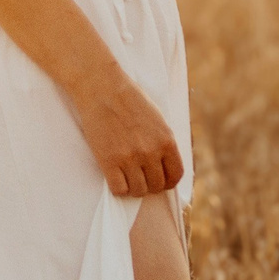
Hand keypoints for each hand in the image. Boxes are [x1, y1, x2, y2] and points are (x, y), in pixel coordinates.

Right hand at [72, 71, 184, 197]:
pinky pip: (119, 190)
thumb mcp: (158, 119)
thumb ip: (163, 142)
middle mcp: (151, 152)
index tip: (160, 180)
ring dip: (134, 188)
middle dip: (150, 185)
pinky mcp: (109, 161)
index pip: (175, 175)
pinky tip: (116, 177)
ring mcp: (130, 158)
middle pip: (157, 186)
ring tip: (127, 178)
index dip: (168, 182)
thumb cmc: (130, 100)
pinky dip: (118, 188)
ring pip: (138, 191)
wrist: (103, 88)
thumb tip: (165, 165)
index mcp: (167, 140)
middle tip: (140, 177)